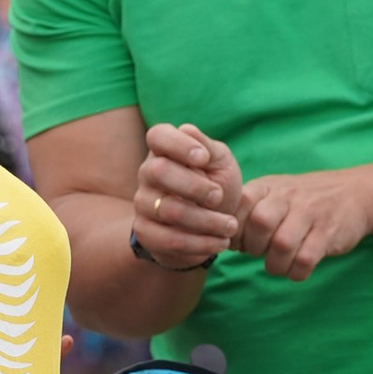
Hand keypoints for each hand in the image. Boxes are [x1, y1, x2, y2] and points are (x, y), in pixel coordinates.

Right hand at [130, 123, 242, 267]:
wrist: (209, 226)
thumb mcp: (220, 163)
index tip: (204, 158)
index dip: (179, 144)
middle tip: (219, 197)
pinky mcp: (145, 232)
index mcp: (165, 149)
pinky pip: (170, 239)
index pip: (158, 136)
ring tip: (230, 226)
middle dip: (195, 186)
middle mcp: (147, 173)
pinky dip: (201, 243)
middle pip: (158, 171)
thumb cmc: (216, 186)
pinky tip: (219, 241)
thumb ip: (208, 147)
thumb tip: (187, 130)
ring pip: (169, 210)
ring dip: (207, 221)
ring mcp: (143, 203)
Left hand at [235, 163, 372, 280]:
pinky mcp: (329, 233)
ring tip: (278, 265)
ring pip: (282, 246)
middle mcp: (289, 196)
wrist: (356, 193)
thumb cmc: (306, 199)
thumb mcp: (276, 192)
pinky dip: (296, 272)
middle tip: (261, 253)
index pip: (240, 204)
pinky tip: (297, 269)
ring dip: (275, 265)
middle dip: (255, 248)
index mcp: (270, 186)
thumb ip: (249, 209)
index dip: (235, 230)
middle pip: (260, 224)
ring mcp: (311, 213)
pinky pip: (306, 260)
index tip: (241, 243)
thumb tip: (222, 238)